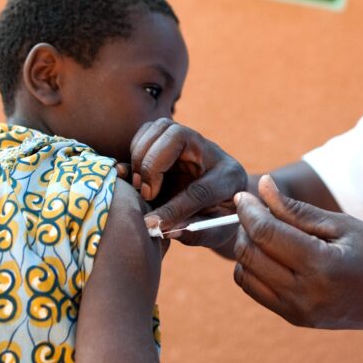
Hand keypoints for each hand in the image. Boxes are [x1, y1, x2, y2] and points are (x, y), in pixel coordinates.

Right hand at [125, 119, 247, 245]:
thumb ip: (193, 233)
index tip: (152, 223)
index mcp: (229, 178)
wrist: (221, 202)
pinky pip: (148, 131)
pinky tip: (132, 174)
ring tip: (142, 186)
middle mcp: (211, 152)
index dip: (174, 208)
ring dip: (142, 155)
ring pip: (162, 128)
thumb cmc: (218, 220)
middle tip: (147, 194)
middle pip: (178, 137)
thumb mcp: (215, 234)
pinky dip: (135, 149)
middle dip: (153, 165)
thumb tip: (162, 230)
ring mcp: (190, 142)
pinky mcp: (171, 140)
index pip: (201, 188)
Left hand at [232, 175, 362, 332]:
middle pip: (249, 255)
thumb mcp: (342, 225)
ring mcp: (298, 311)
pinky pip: (255, 290)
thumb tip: (263, 186)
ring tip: (266, 231)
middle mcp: (305, 295)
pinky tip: (272, 254)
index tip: (244, 194)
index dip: (249, 210)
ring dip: (246, 249)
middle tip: (255, 211)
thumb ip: (297, 210)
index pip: (266, 234)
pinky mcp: (295, 319)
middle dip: (244, 228)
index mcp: (321, 267)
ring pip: (245, 275)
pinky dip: (253, 269)